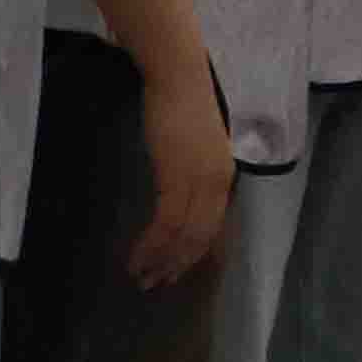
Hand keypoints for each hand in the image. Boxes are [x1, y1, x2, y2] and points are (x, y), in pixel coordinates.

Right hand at [132, 87, 233, 286]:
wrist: (178, 78)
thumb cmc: (182, 103)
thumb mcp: (193, 145)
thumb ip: (190, 171)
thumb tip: (176, 193)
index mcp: (224, 177)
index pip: (213, 227)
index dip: (194, 252)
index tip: (176, 270)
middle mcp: (218, 185)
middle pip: (200, 238)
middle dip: (177, 265)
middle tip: (155, 284)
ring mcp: (200, 183)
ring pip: (183, 236)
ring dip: (160, 260)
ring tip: (140, 277)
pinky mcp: (178, 178)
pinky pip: (166, 223)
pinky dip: (151, 244)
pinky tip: (137, 256)